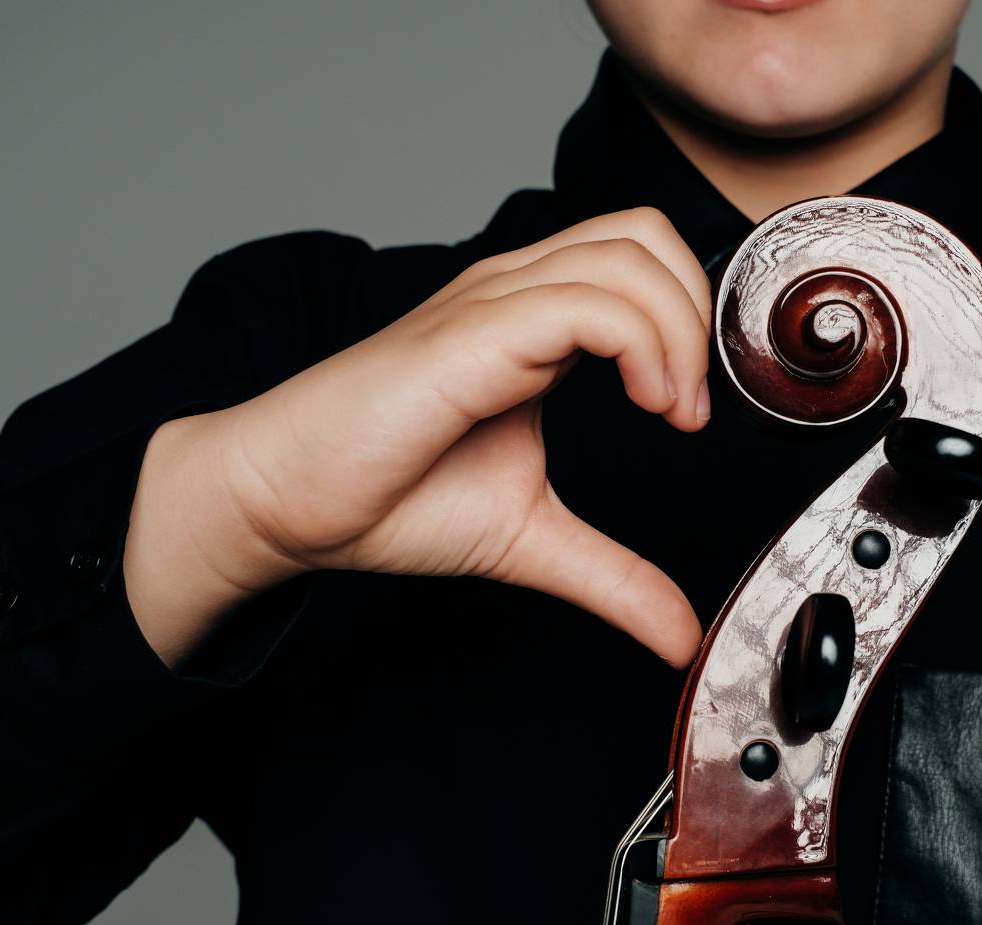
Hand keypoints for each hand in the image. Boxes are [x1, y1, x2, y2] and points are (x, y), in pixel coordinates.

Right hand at [125, 208, 711, 667]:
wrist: (285, 502)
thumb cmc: (389, 498)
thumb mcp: (532, 538)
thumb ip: (614, 576)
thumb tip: (680, 634)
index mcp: (531, 317)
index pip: (641, 255)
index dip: (690, 319)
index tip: (689, 414)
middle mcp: (514, 292)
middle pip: (644, 233)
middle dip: (697, 315)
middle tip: (688, 411)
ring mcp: (489, 304)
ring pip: (625, 257)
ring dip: (677, 333)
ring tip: (670, 413)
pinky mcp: (466, 337)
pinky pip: (582, 305)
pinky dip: (641, 345)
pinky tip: (642, 405)